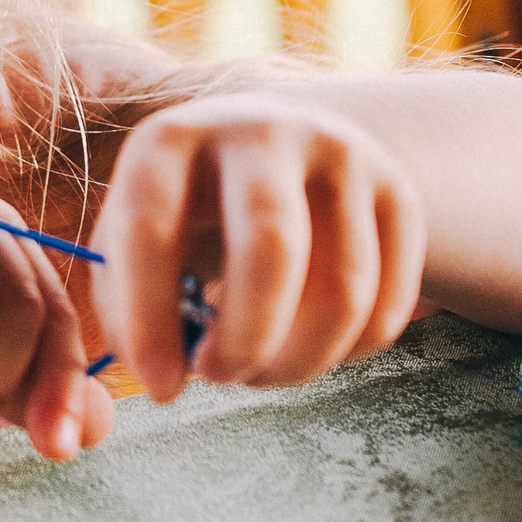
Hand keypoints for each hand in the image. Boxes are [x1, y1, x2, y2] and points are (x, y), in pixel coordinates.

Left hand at [93, 92, 426, 401]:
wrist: (277, 142)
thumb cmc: (186, 207)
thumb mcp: (130, 234)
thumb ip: (123, 304)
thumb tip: (162, 378)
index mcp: (172, 138)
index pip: (151, 228)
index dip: (149, 317)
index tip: (158, 388)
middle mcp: (262, 132)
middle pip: (271, 249)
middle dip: (245, 338)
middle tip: (218, 377)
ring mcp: (342, 156)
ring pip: (343, 291)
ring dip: (299, 361)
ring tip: (259, 370)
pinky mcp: (399, 194)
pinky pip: (388, 305)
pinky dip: (347, 353)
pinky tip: (307, 347)